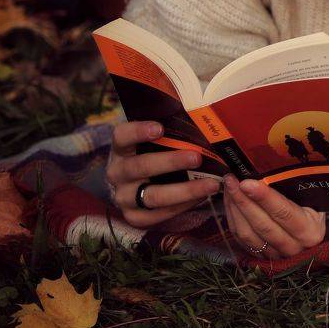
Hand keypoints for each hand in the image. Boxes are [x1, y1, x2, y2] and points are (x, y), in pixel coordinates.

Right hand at [106, 121, 220, 226]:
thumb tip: (201, 111)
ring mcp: (123, 197)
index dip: (138, 131)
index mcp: (120, 148)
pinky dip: (182, 207)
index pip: (122, 136)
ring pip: (153, 196)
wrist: (135, 185)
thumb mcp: (156, 139)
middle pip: (140, 167)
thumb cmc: (154, 153)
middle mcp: (116, 173)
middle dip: (171, 162)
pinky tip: (202, 198)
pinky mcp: (133, 216)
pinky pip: (157, 215)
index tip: (159, 127)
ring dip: (185, 190)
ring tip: (211, 184)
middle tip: (197, 158)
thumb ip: (171, 127)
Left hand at [222, 175, 325, 258]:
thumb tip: (270, 171)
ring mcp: (276, 256)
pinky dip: (233, 220)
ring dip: (234, 210)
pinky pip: (241, 240)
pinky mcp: (261, 258)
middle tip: (231, 180)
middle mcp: (294, 247)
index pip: (284, 212)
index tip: (246, 182)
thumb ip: (297, 190)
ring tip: (228, 188)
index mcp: (310, 231)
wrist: (312, 233)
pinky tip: (230, 202)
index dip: (264, 197)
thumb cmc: (314, 208)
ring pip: (247, 234)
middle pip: (262, 225)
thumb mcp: (315, 199)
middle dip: (243, 201)